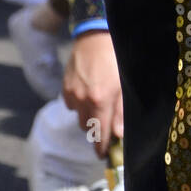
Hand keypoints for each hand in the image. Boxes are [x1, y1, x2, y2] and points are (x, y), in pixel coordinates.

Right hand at [62, 29, 122, 159]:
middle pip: (87, 128)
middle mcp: (83, 100)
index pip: (99, 135)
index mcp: (100, 100)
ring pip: (79, 117)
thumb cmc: (116, 57)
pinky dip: (79, 103)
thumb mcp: (125, 84)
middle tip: (107, 124)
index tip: (104, 156)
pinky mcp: (65, 87)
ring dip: (88, 116)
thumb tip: (119, 135)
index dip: (101, 149)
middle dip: (96, 129)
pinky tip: (89, 91)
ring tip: (99, 102)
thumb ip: (122, 111)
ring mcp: (72, 93)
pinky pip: (71, 104)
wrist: (96, 34)